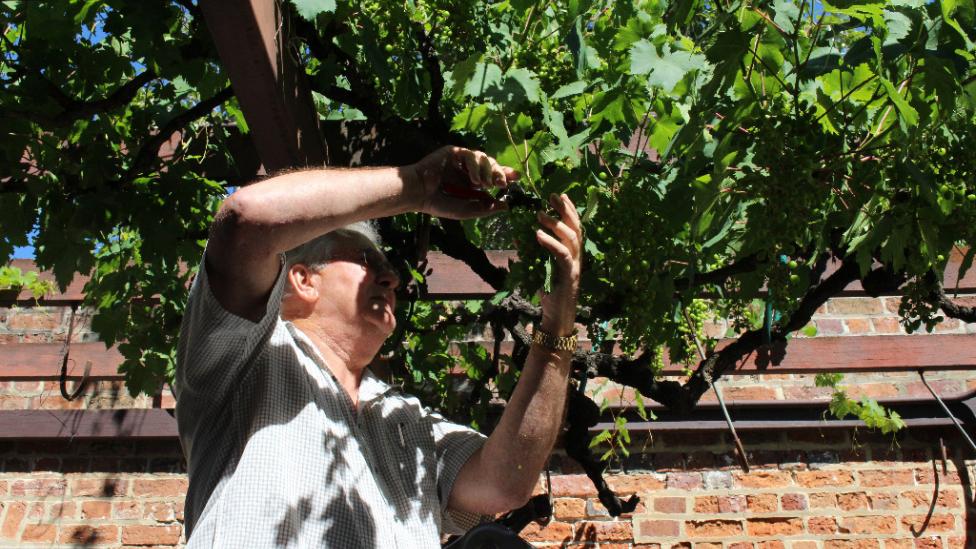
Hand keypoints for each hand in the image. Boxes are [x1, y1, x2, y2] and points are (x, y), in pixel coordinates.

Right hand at [410, 146, 517, 218]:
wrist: (420, 194)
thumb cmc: (440, 204)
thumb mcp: (467, 210)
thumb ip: (486, 208)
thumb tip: (506, 206)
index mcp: (473, 183)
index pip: (493, 175)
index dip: (506, 174)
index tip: (517, 177)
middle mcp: (469, 170)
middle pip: (492, 164)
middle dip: (500, 173)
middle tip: (502, 183)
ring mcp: (462, 160)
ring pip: (483, 157)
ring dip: (487, 171)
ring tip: (483, 185)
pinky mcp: (454, 152)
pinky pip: (470, 154)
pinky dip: (474, 166)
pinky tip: (472, 178)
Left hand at [537, 193, 581, 336]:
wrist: (555, 316)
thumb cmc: (548, 293)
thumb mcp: (537, 268)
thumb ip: (530, 252)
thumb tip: (517, 235)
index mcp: (572, 253)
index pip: (573, 226)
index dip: (569, 210)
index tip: (560, 195)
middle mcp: (577, 256)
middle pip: (575, 227)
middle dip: (565, 210)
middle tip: (552, 196)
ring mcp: (575, 265)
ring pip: (571, 238)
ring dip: (555, 224)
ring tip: (539, 215)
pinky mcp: (570, 275)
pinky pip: (562, 255)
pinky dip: (551, 243)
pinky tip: (538, 235)